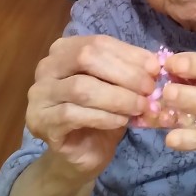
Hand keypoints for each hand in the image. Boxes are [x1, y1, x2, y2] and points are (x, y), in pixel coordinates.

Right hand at [27, 36, 158, 178]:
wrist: (80, 153)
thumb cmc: (101, 114)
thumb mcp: (118, 87)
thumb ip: (130, 72)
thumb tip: (155, 64)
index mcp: (65, 50)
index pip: (98, 42)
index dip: (128, 54)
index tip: (155, 68)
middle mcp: (47, 67)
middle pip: (86, 58)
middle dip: (123, 73)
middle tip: (149, 89)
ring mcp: (40, 95)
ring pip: (81, 88)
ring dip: (117, 97)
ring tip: (139, 107)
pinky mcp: (41, 122)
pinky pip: (73, 115)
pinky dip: (103, 117)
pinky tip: (121, 122)